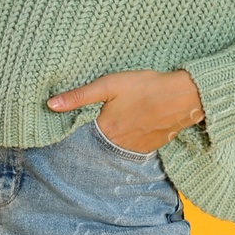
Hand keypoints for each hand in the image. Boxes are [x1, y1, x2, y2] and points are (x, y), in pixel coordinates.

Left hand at [47, 69, 205, 153]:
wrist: (183, 97)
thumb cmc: (146, 87)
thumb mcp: (109, 85)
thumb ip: (79, 96)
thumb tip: (50, 105)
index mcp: (106, 130)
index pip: (81, 136)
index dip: (76, 129)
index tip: (73, 124)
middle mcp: (118, 145)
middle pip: (97, 144)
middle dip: (93, 137)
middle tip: (97, 123)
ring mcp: (135, 149)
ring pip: (114, 149)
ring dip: (111, 141)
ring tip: (115, 124)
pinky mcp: (149, 148)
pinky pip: (131, 150)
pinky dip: (127, 142)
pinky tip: (130, 128)